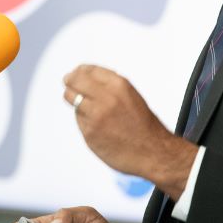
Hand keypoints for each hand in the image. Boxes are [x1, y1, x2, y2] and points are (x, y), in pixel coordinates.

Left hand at [64, 64, 197, 198]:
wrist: (153, 152)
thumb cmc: (143, 124)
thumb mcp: (130, 95)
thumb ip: (108, 85)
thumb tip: (84, 75)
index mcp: (118, 85)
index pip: (87, 70)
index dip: (79, 72)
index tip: (76, 74)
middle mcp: (106, 98)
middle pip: (74, 81)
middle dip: (70, 82)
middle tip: (68, 83)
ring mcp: (96, 116)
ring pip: (72, 100)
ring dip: (75, 101)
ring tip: (87, 107)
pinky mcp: (89, 133)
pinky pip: (79, 120)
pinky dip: (85, 120)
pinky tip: (99, 127)